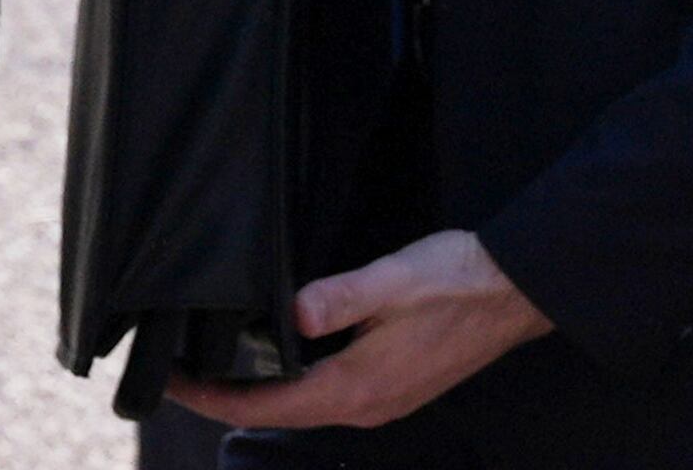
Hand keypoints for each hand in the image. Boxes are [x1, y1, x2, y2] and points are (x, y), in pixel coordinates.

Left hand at [167, 231, 550, 431]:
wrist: (522, 289)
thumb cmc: (462, 280)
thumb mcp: (395, 278)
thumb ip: (338, 297)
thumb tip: (288, 313)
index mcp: (356, 387)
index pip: (262, 406)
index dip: (209, 398)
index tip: (169, 383)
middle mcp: (366, 407)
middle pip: (276, 414)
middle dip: (224, 397)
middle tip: (180, 374)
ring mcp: (384, 402)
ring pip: (302, 408)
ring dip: (258, 393)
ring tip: (219, 368)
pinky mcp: (397, 388)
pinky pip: (329, 398)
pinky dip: (293, 386)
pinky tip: (283, 362)